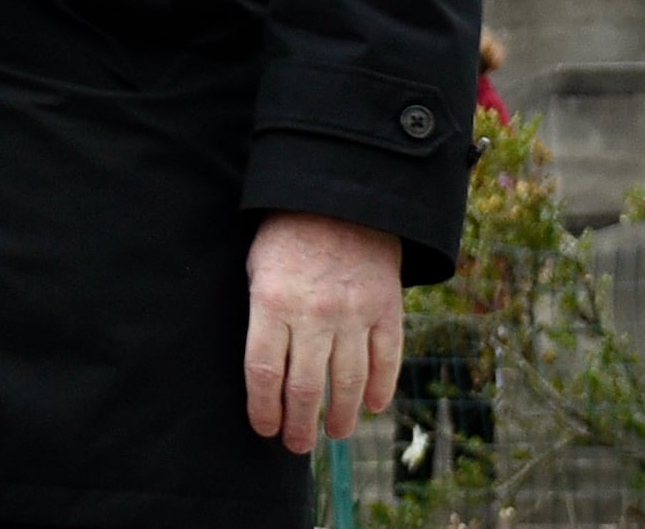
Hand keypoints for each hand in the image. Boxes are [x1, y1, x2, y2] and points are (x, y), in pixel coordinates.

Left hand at [241, 212, 404, 454]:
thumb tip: (264, 372)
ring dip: (340, 417)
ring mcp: (354, 314)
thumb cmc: (287, 235)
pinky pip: (386, 361)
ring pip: (349, 384)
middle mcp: (314, 314)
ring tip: (333, 433)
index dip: (263, 408)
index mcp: (272, 302)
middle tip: (296, 446)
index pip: (264, 373)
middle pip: (305, 389)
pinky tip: (372, 406)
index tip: (264, 428)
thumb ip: (262, 317)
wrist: (341, 197)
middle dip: (299, 426)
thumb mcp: (257, 268)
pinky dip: (380, 388)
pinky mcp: (387, 310)